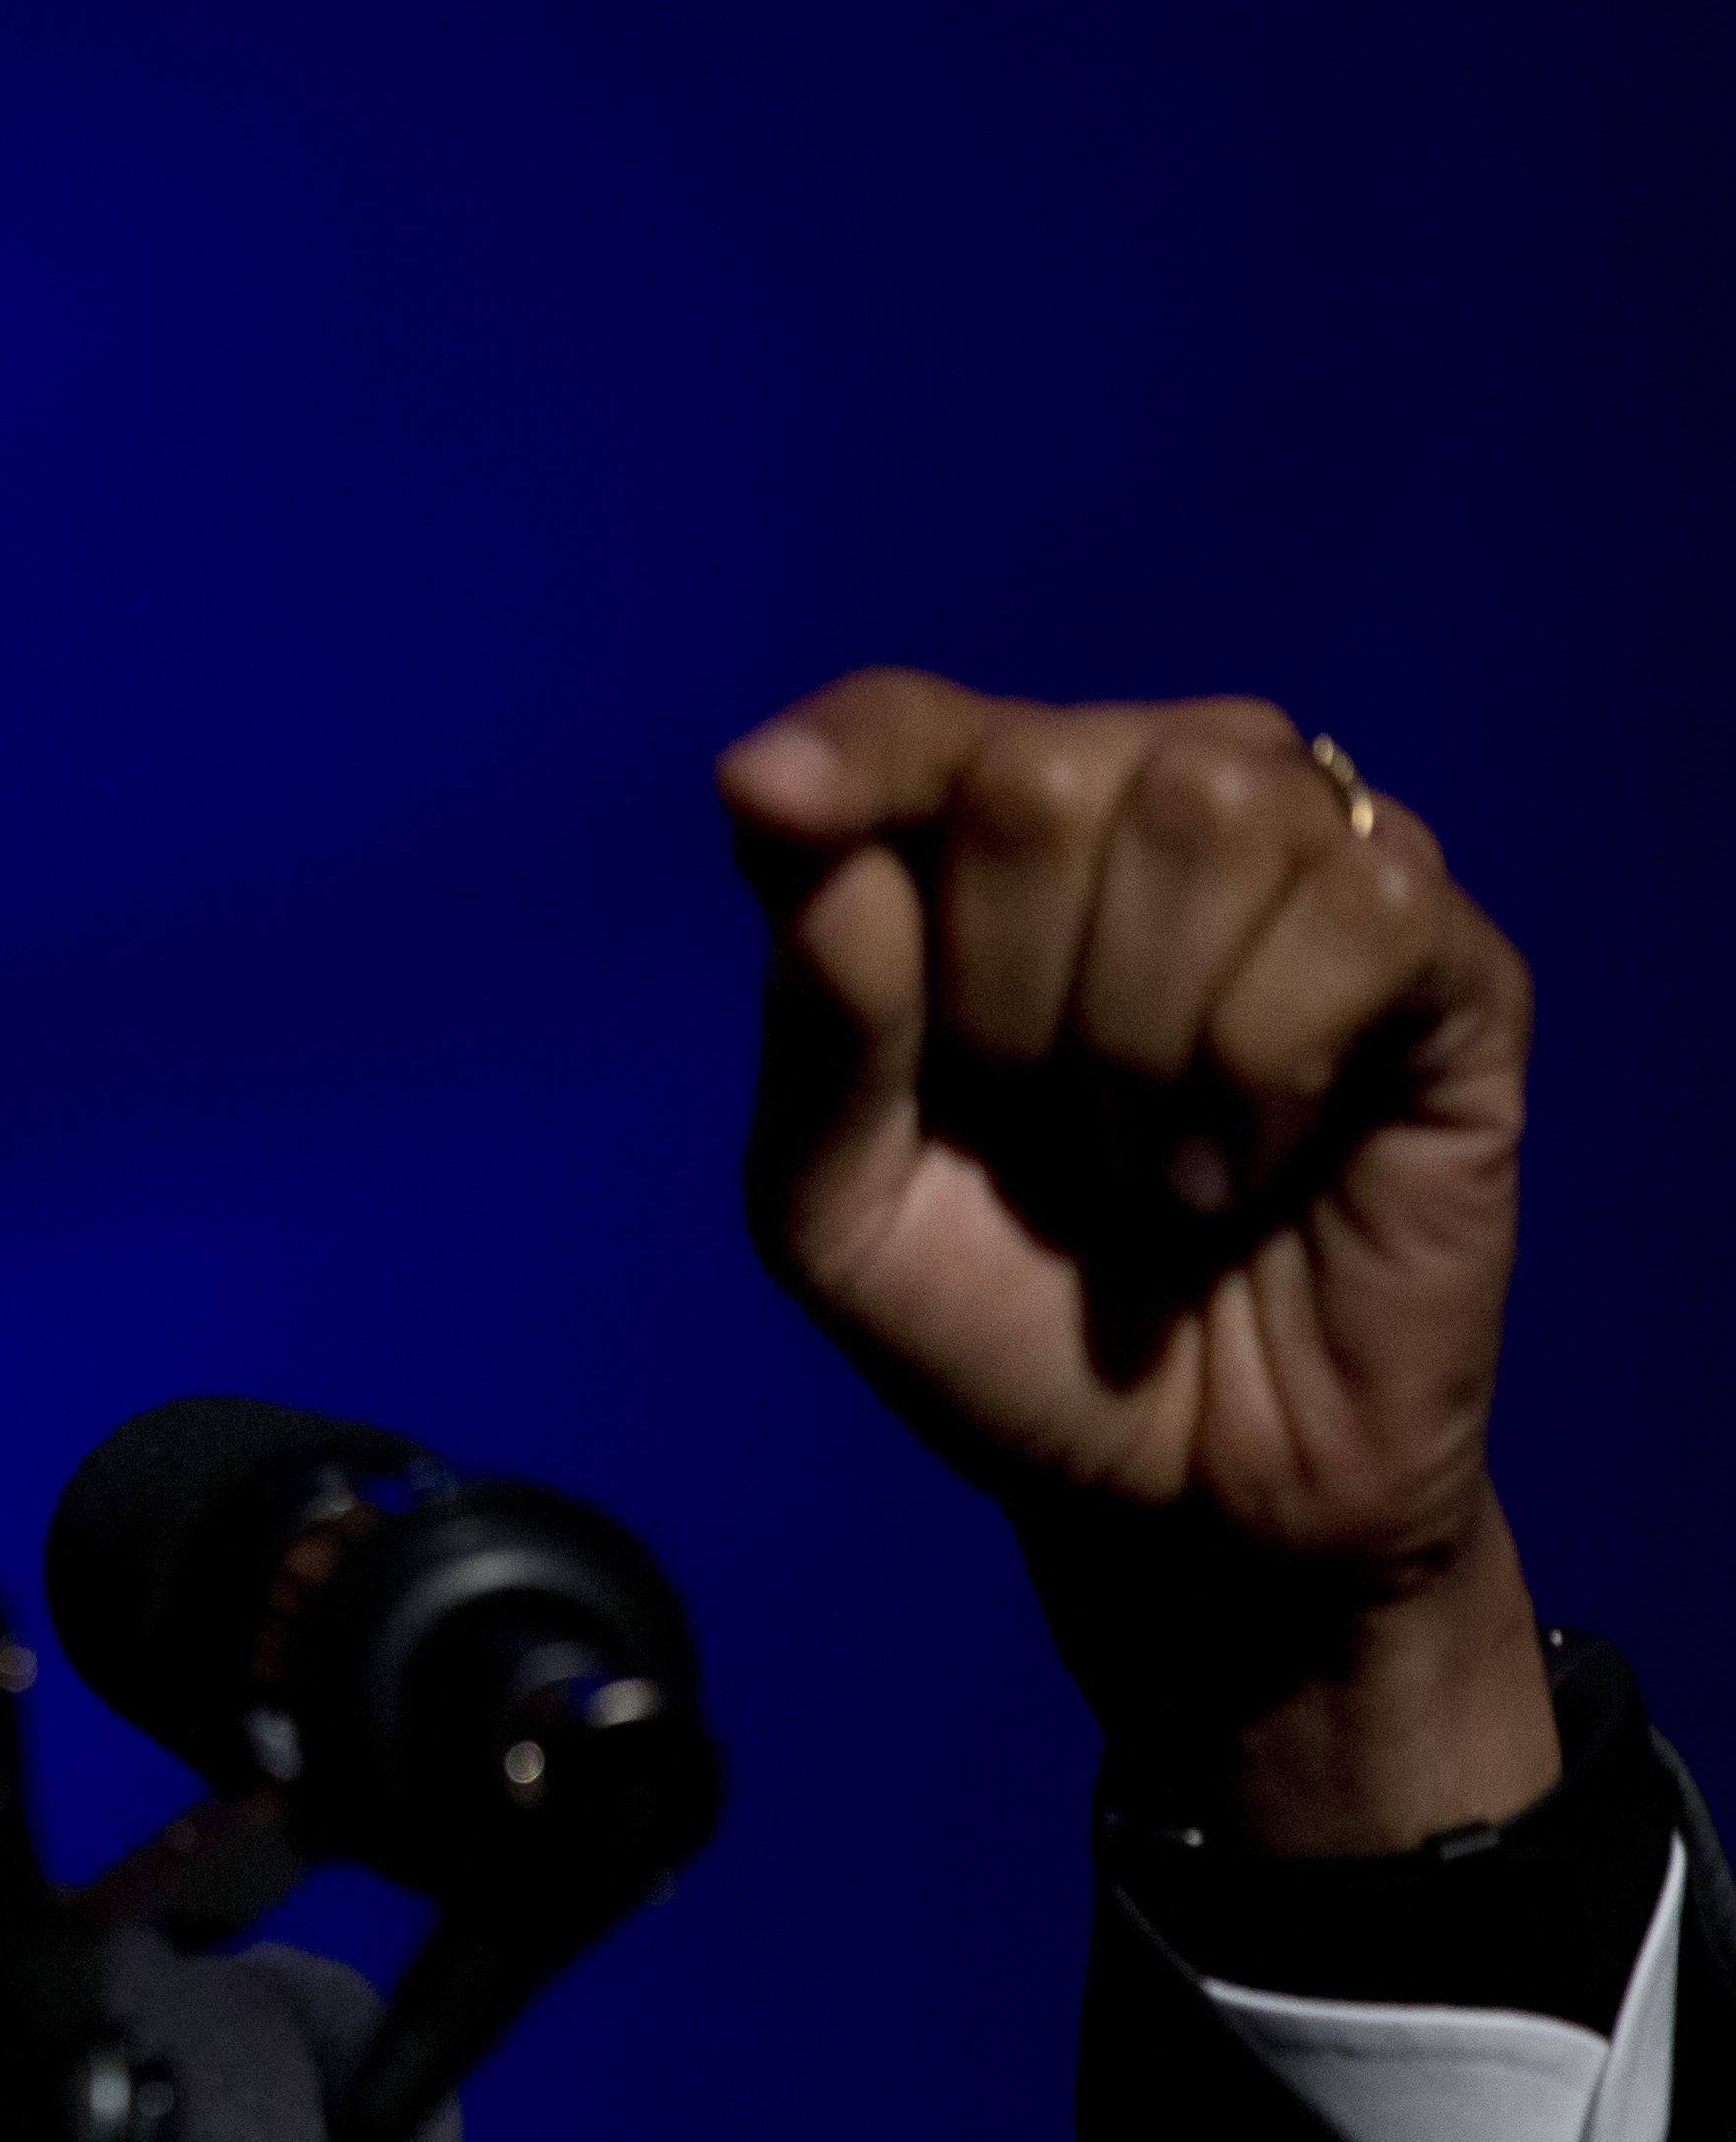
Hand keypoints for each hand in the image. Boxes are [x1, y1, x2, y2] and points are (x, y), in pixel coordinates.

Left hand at [720, 669, 1554, 1853]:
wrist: (1175, 1495)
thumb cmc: (999, 1327)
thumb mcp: (836, 1210)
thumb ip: (813, 1021)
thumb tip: (784, 809)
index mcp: (975, 851)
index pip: (907, 721)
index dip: (849, 753)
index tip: (767, 799)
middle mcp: (1148, 813)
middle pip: (1043, 772)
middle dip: (1004, 984)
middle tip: (1043, 1127)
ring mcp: (1311, 871)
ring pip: (1209, 810)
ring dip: (1136, 1034)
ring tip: (1147, 1157)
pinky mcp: (1447, 965)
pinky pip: (1359, 910)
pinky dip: (1263, 1064)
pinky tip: (1244, 1161)